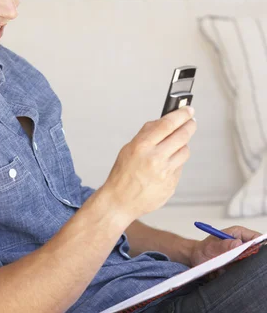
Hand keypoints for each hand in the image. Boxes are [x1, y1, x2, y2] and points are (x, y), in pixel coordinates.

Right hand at [102, 106, 196, 223]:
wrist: (120, 202)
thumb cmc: (122, 175)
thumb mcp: (128, 149)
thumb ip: (146, 134)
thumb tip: (163, 121)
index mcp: (142, 146)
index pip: (167, 124)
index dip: (181, 114)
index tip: (188, 110)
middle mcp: (155, 159)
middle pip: (182, 135)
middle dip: (189, 126)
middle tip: (191, 122)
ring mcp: (165, 173)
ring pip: (185, 151)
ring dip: (182, 145)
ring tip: (174, 146)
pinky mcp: (172, 185)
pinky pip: (180, 167)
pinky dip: (175, 163)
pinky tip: (165, 166)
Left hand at [189, 225, 262, 269]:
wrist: (196, 258)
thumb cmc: (203, 250)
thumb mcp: (211, 247)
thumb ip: (224, 245)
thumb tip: (238, 243)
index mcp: (237, 233)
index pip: (256, 237)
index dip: (258, 245)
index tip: (254, 254)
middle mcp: (241, 241)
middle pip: (257, 249)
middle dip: (253, 257)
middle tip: (243, 262)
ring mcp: (241, 252)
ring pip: (252, 259)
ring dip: (246, 264)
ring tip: (233, 265)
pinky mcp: (239, 262)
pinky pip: (246, 266)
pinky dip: (242, 270)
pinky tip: (232, 270)